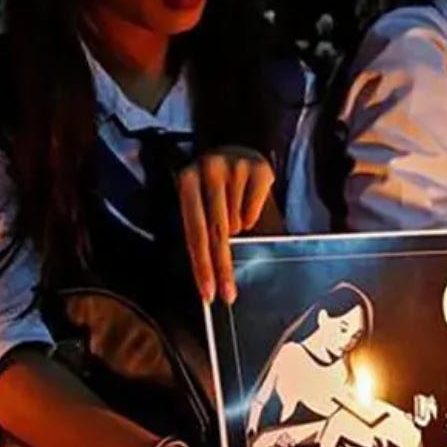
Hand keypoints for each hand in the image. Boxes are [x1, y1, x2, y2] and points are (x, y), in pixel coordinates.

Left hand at [178, 146, 274, 304]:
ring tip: (232, 212)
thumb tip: (207, 279)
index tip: (208, 294)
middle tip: (227, 295)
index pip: (194, 232)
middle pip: (216, 233)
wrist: (238, 150)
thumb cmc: (215, 188)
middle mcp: (209, 170)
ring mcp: (235, 168)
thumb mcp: (200, 202)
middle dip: (221, 268)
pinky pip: (255, 214)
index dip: (201, 266)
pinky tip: (246, 204)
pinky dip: (251, 218)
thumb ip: (200, 229)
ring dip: (236, 230)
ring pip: (237, 225)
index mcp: (187, 181)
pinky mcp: (259, 170)